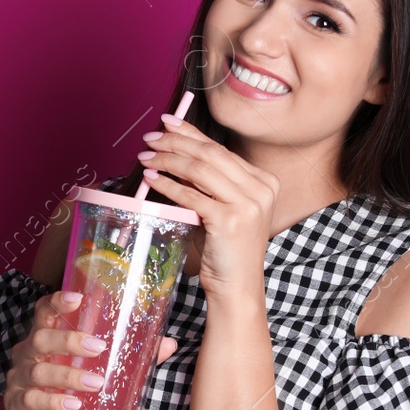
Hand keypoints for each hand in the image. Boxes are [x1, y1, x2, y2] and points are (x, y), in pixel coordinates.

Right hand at [4, 290, 178, 409]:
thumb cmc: (68, 394)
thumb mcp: (92, 372)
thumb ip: (126, 358)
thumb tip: (168, 344)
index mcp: (45, 339)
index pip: (44, 312)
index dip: (57, 302)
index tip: (78, 298)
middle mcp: (27, 355)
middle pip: (40, 338)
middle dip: (68, 340)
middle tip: (99, 347)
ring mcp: (19, 380)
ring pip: (37, 371)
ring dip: (68, 376)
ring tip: (95, 383)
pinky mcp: (16, 405)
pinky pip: (31, 400)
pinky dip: (53, 402)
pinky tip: (73, 406)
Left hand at [138, 114, 280, 296]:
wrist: (237, 286)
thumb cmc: (224, 249)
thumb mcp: (219, 208)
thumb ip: (205, 183)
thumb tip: (172, 153)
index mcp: (263, 181)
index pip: (220, 149)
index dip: (191, 133)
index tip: (167, 123)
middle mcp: (261, 188)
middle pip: (210, 154)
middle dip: (175, 142)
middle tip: (150, 138)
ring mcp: (249, 204)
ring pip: (200, 170)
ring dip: (167, 160)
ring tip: (145, 158)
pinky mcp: (231, 220)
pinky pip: (192, 195)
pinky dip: (168, 185)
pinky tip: (152, 180)